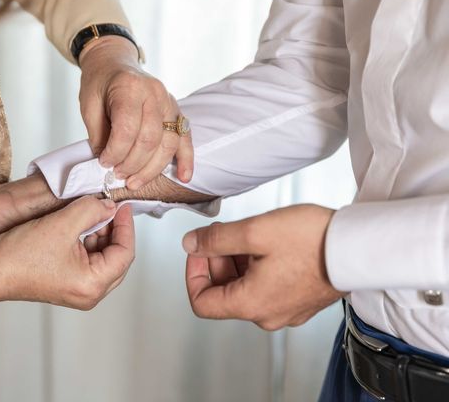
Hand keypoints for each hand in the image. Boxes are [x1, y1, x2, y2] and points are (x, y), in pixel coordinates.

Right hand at [0, 197, 134, 312]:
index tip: (121, 206)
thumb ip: (91, 210)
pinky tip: (78, 224)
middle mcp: (89, 293)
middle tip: (107, 207)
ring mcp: (77, 290)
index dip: (126, 226)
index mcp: (93, 284)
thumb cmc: (19, 255)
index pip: (125, 253)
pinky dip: (86, 241)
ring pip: (102, 257)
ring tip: (89, 212)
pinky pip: (87, 260)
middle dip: (113, 229)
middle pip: (116, 257)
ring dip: (99, 233)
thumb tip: (109, 206)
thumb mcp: (61, 224)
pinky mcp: (66, 283)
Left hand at [79, 36, 192, 189]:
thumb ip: (98, 134)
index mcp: (130, 88)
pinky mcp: (176, 111)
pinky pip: (185, 137)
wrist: (114, 63)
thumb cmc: (99, 83)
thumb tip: (108, 163)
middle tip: (118, 175)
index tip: (104, 163)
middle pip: (150, 140)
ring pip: (168, 144)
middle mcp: (155, 93)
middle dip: (133, 164)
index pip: (127, 129)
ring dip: (152, 168)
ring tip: (135, 181)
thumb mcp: (89, 105)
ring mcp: (169, 102)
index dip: (115, 152)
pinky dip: (186, 159)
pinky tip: (183, 176)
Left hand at [182, 204, 344, 329]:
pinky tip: (267, 245)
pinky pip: (266, 288)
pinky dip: (257, 268)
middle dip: (217, 262)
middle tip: (224, 234)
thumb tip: (191, 245)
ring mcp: (286, 311)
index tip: (200, 249)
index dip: (193, 273)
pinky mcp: (300, 301)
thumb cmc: (312, 240)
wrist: (358, 246)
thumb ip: (216, 240)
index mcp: (251, 305)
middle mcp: (268, 316)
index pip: (202, 303)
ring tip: (247, 234)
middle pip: (223, 295)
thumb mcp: (254, 232)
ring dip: (237, 262)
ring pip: (245, 290)